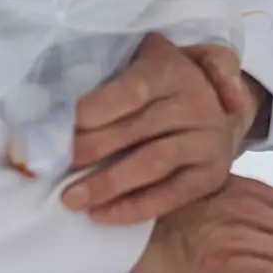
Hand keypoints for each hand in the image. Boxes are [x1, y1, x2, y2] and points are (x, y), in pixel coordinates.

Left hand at [58, 35, 256, 224]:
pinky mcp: (212, 173)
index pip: (132, 90)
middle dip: (90, 150)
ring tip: (71, 198)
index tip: (60, 127)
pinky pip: (170, 195)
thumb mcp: (140, 58)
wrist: (218, 106)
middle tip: (55, 166)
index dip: (94, 110)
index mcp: (171, 69)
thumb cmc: (159, 84)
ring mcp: (208, 139)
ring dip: (107, 184)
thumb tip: (54, 95)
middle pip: (137, 130)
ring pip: (152, 164)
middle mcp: (196, 101)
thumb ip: (107, 67)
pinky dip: (133, 208)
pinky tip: (100, 214)